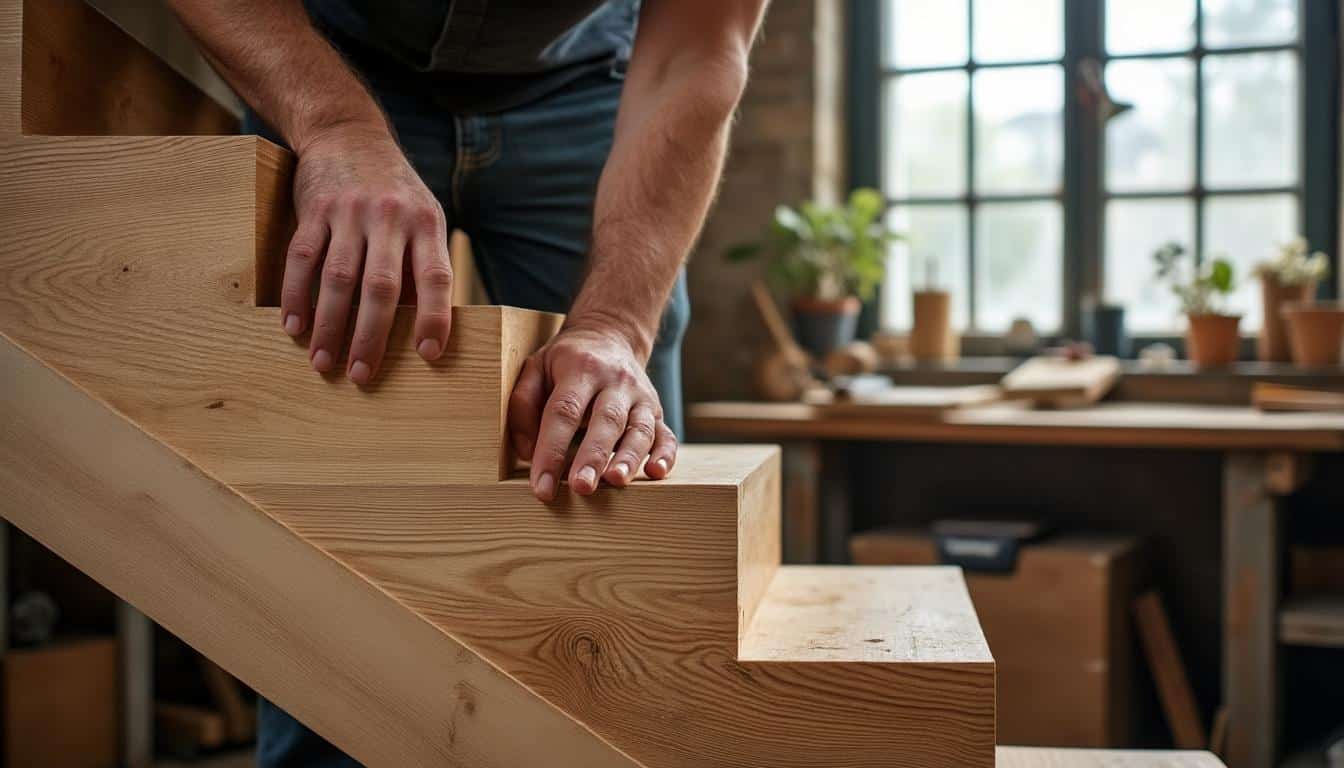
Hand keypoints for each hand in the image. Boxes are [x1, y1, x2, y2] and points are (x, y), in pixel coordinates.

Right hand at [281, 124, 453, 383]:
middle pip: (381, 287)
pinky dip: (296, 296)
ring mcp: (349, 213)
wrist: (348, 134)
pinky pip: (302, 259)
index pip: (436, 277)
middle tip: (361, 376)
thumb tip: (422, 330)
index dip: (435, 317)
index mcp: (426, 225)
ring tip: (324, 363)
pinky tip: (295, 327)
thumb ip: (422, 267)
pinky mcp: (314, 210)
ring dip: (329, 326)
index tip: (428, 355)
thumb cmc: (395, 194)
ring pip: (338, 278)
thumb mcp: (423, 219)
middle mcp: (390, 218)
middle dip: (371, 337)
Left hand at [508, 325, 677, 501]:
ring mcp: (640, 396)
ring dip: (629, 457)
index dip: (552, 450)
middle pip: (605, 420)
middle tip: (581, 488)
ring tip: (616, 481)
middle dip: (593, 456)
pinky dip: (665, 456)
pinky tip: (656, 473)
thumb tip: (529, 453)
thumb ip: (523, 405)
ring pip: (639, 429)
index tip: (543, 487)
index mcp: (581, 369)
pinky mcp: (656, 411)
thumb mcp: (535, 368)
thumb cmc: (565, 362)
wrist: (610, 335)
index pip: (564, 412)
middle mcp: (615, 381)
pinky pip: (666, 435)